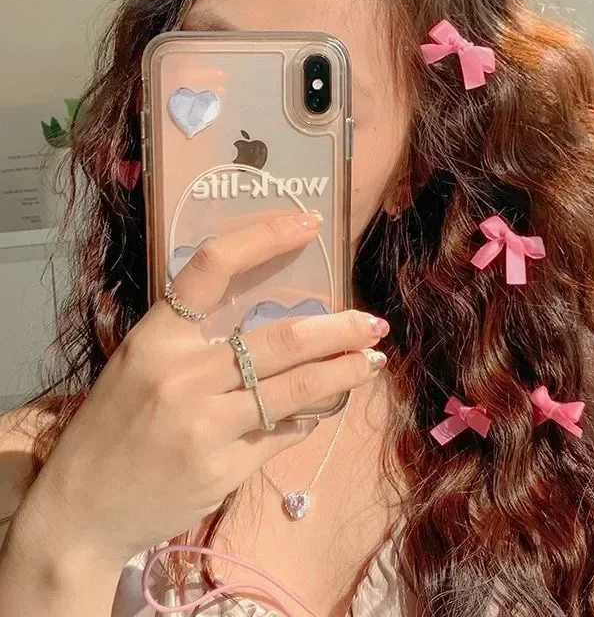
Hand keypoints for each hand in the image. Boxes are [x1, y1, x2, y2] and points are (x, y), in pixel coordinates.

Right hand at [11, 211, 388, 566]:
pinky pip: (284, 432)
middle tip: (373, 324)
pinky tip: (324, 409)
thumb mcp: (141, 366)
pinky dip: (310, 417)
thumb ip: (196, 341)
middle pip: (283, 339)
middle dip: (340, 330)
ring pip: (297, 389)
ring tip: (372, 362)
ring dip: (344, 372)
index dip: (266, 237)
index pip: (213, 267)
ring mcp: (205, 425)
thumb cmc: (113, 428)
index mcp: (156, 338)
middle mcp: (182, 375)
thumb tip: (276, 325)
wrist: (77, 512)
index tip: (310, 224)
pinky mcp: (223, 468)